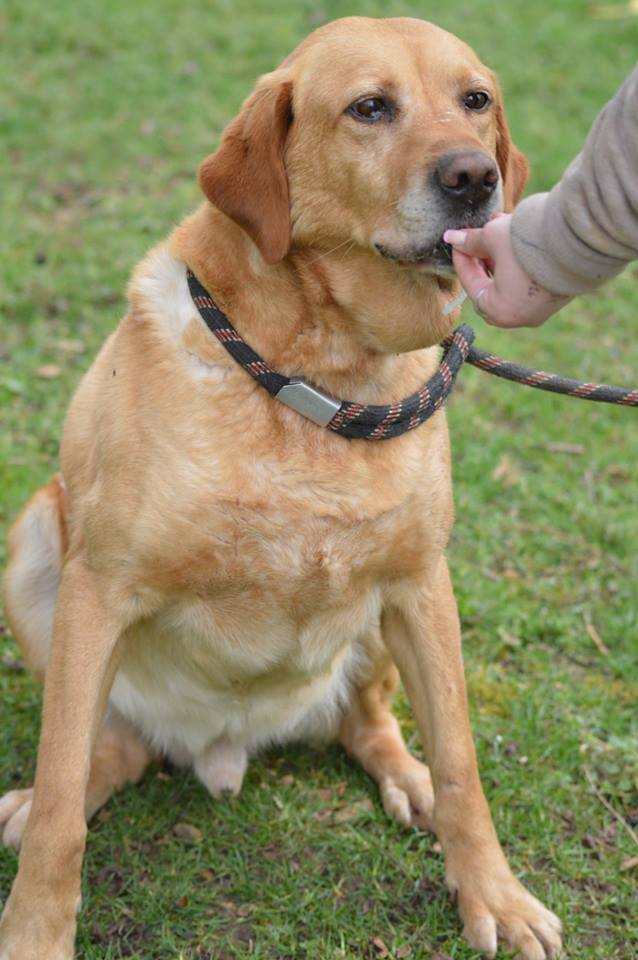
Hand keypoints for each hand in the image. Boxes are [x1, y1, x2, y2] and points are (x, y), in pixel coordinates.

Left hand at [444, 215, 570, 327]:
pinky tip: (520, 242)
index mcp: (498, 311)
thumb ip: (471, 241)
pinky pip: (530, 283)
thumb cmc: (528, 243)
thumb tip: (451, 238)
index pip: (471, 283)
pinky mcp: (557, 297)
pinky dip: (521, 265)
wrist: (579, 239)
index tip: (458, 242)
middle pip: (491, 287)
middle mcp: (519, 318)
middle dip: (483, 260)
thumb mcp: (493, 237)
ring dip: (502, 259)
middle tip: (478, 239)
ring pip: (512, 284)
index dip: (462, 259)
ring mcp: (541, 310)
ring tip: (500, 231)